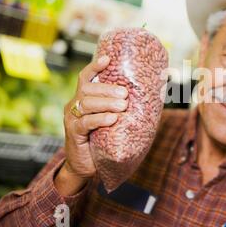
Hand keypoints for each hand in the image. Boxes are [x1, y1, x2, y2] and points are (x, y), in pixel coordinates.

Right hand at [55, 56, 128, 195]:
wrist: (87, 167)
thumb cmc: (102, 141)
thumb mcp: (112, 122)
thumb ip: (123, 109)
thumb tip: (153, 95)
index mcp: (83, 98)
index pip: (85, 78)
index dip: (95, 67)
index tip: (107, 59)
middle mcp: (75, 105)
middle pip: (88, 89)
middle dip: (108, 89)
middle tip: (125, 94)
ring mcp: (72, 118)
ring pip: (87, 103)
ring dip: (107, 103)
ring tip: (122, 106)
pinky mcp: (73, 133)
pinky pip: (86, 122)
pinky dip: (100, 119)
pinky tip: (112, 119)